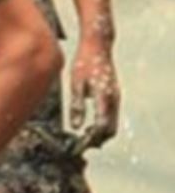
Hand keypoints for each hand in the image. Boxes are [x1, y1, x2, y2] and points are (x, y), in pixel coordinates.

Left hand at [68, 35, 119, 150]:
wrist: (98, 46)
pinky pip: (111, 116)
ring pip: (112, 123)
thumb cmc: (84, 63)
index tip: (81, 144)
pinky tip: (88, 126)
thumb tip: (76, 126)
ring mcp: (116, 98)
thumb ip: (76, 105)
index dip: (93, 138)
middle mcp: (114, 99)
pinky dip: (103, 125)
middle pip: (111, 129)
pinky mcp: (114, 96)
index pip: (102, 126)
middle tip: (81, 145)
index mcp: (105, 97)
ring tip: (83, 138)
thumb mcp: (76, 83)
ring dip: (101, 133)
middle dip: (98, 139)